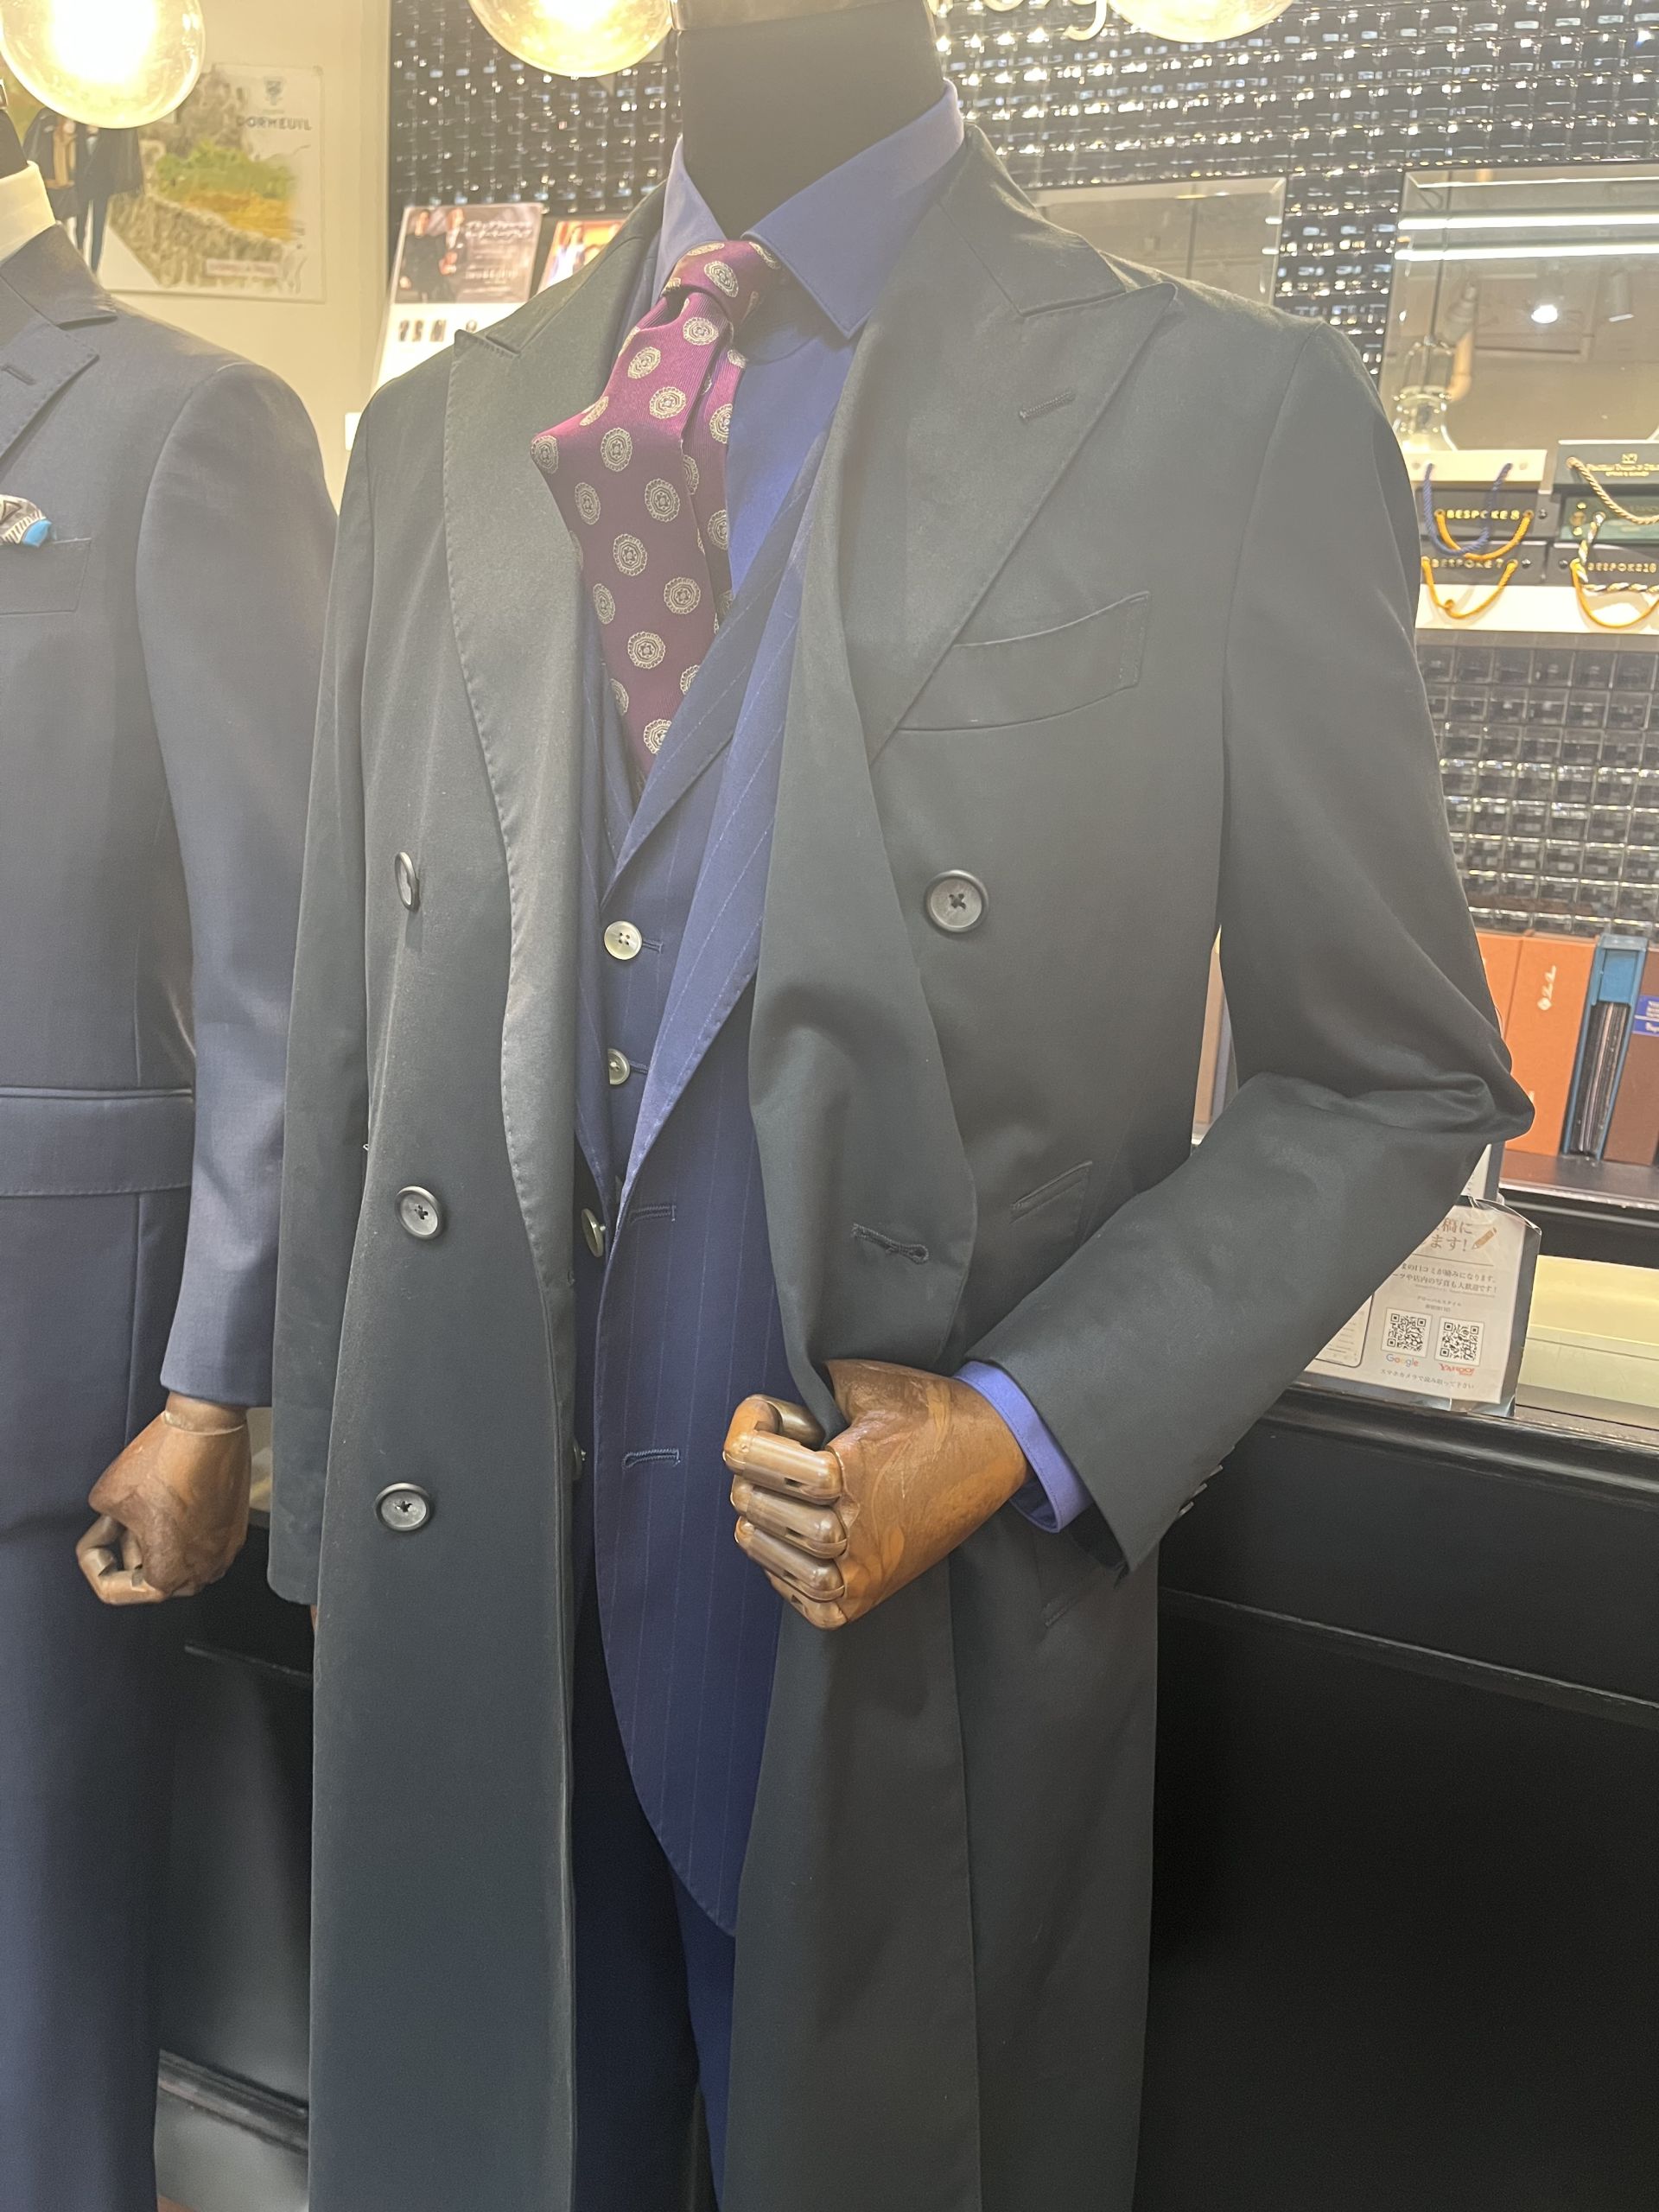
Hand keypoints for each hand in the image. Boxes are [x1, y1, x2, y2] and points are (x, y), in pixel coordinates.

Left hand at [76, 1395, 251, 1605]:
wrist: (208, 1426)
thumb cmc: (167, 1461)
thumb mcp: (105, 1497)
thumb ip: (103, 1525)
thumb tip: (112, 1525)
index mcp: (166, 1575)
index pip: (113, 1589)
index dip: (95, 1561)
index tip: (97, 1537)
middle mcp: (201, 1571)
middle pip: (151, 1576)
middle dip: (131, 1549)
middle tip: (122, 1520)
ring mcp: (223, 1550)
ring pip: (179, 1558)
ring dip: (159, 1539)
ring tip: (149, 1506)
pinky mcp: (236, 1527)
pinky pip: (202, 1540)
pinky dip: (185, 1527)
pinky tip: (174, 1497)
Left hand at [724, 1360, 1027, 1629]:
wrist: (994, 1446)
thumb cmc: (930, 1411)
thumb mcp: (865, 1381)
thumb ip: (812, 1389)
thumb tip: (771, 1406)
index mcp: (847, 1470)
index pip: (752, 1459)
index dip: (746, 1426)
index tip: (762, 1413)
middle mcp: (854, 1527)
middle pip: (758, 1508)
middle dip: (750, 1475)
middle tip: (767, 1456)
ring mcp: (866, 1567)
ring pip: (780, 1562)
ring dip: (762, 1530)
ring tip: (769, 1502)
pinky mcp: (877, 1591)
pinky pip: (815, 1606)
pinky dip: (789, 1580)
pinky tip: (789, 1548)